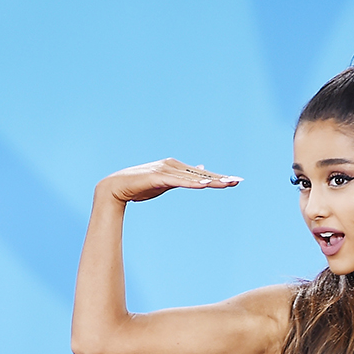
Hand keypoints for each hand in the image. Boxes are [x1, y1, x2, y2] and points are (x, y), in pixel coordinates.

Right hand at [98, 158, 241, 203]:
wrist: (115, 187)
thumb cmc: (140, 187)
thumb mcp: (167, 183)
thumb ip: (184, 178)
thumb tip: (201, 172)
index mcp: (175, 167)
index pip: (201, 174)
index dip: (218, 178)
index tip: (235, 181)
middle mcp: (172, 166)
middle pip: (200, 174)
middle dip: (220, 178)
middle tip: (238, 181)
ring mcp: (165, 170)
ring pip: (192, 177)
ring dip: (209, 181)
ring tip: (226, 183)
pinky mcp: (157, 178)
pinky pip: (178, 181)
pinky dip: (191, 183)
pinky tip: (203, 185)